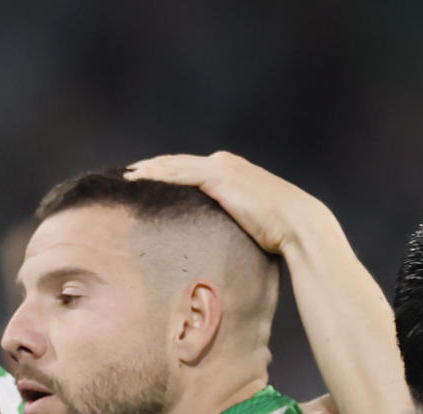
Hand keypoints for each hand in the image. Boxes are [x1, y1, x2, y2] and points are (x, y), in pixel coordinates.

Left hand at [125, 151, 328, 255]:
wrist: (297, 225)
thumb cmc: (278, 232)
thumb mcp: (247, 222)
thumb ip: (229, 221)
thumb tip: (216, 241)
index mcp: (231, 170)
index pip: (190, 168)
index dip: (166, 171)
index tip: (144, 179)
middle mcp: (224, 162)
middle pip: (177, 162)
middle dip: (152, 167)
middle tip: (127, 175)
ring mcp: (221, 167)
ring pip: (174, 164)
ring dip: (148, 169)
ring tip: (126, 176)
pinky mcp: (218, 177)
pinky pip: (179, 173)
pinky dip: (157, 175)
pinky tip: (139, 180)